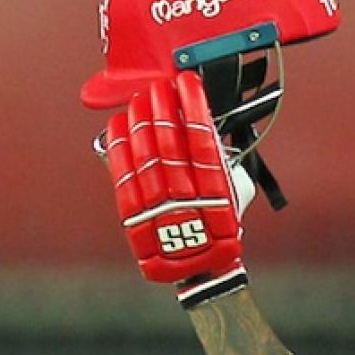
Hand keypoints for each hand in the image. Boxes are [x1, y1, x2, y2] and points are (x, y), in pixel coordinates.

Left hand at [101, 71, 251, 305]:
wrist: (200, 271)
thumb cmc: (219, 226)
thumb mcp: (236, 194)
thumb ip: (224, 161)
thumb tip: (205, 124)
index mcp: (216, 193)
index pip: (201, 138)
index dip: (192, 106)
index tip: (187, 83)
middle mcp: (186, 200)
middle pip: (168, 142)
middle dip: (163, 107)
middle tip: (160, 86)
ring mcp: (157, 209)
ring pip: (144, 155)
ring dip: (140, 120)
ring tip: (141, 98)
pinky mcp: (134, 217)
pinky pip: (123, 175)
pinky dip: (119, 146)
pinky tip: (119, 122)